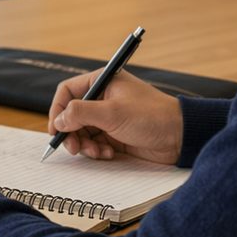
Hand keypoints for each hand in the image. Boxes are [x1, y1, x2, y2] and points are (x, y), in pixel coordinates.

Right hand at [48, 69, 182, 164]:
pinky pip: (95, 143)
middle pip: (72, 115)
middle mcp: (103, 98)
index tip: (56, 130)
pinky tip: (109, 154)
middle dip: (71, 133)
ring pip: (82, 132)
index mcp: (102, 82)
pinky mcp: (115, 135)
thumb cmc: (150, 116)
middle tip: (74, 149)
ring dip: (85, 145)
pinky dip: (97, 151)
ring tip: (98, 152)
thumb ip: (81, 113)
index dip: (58, 110)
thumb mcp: (112, 113)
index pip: (67, 92)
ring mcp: (109, 117)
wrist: (179, 136)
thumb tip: (59, 120)